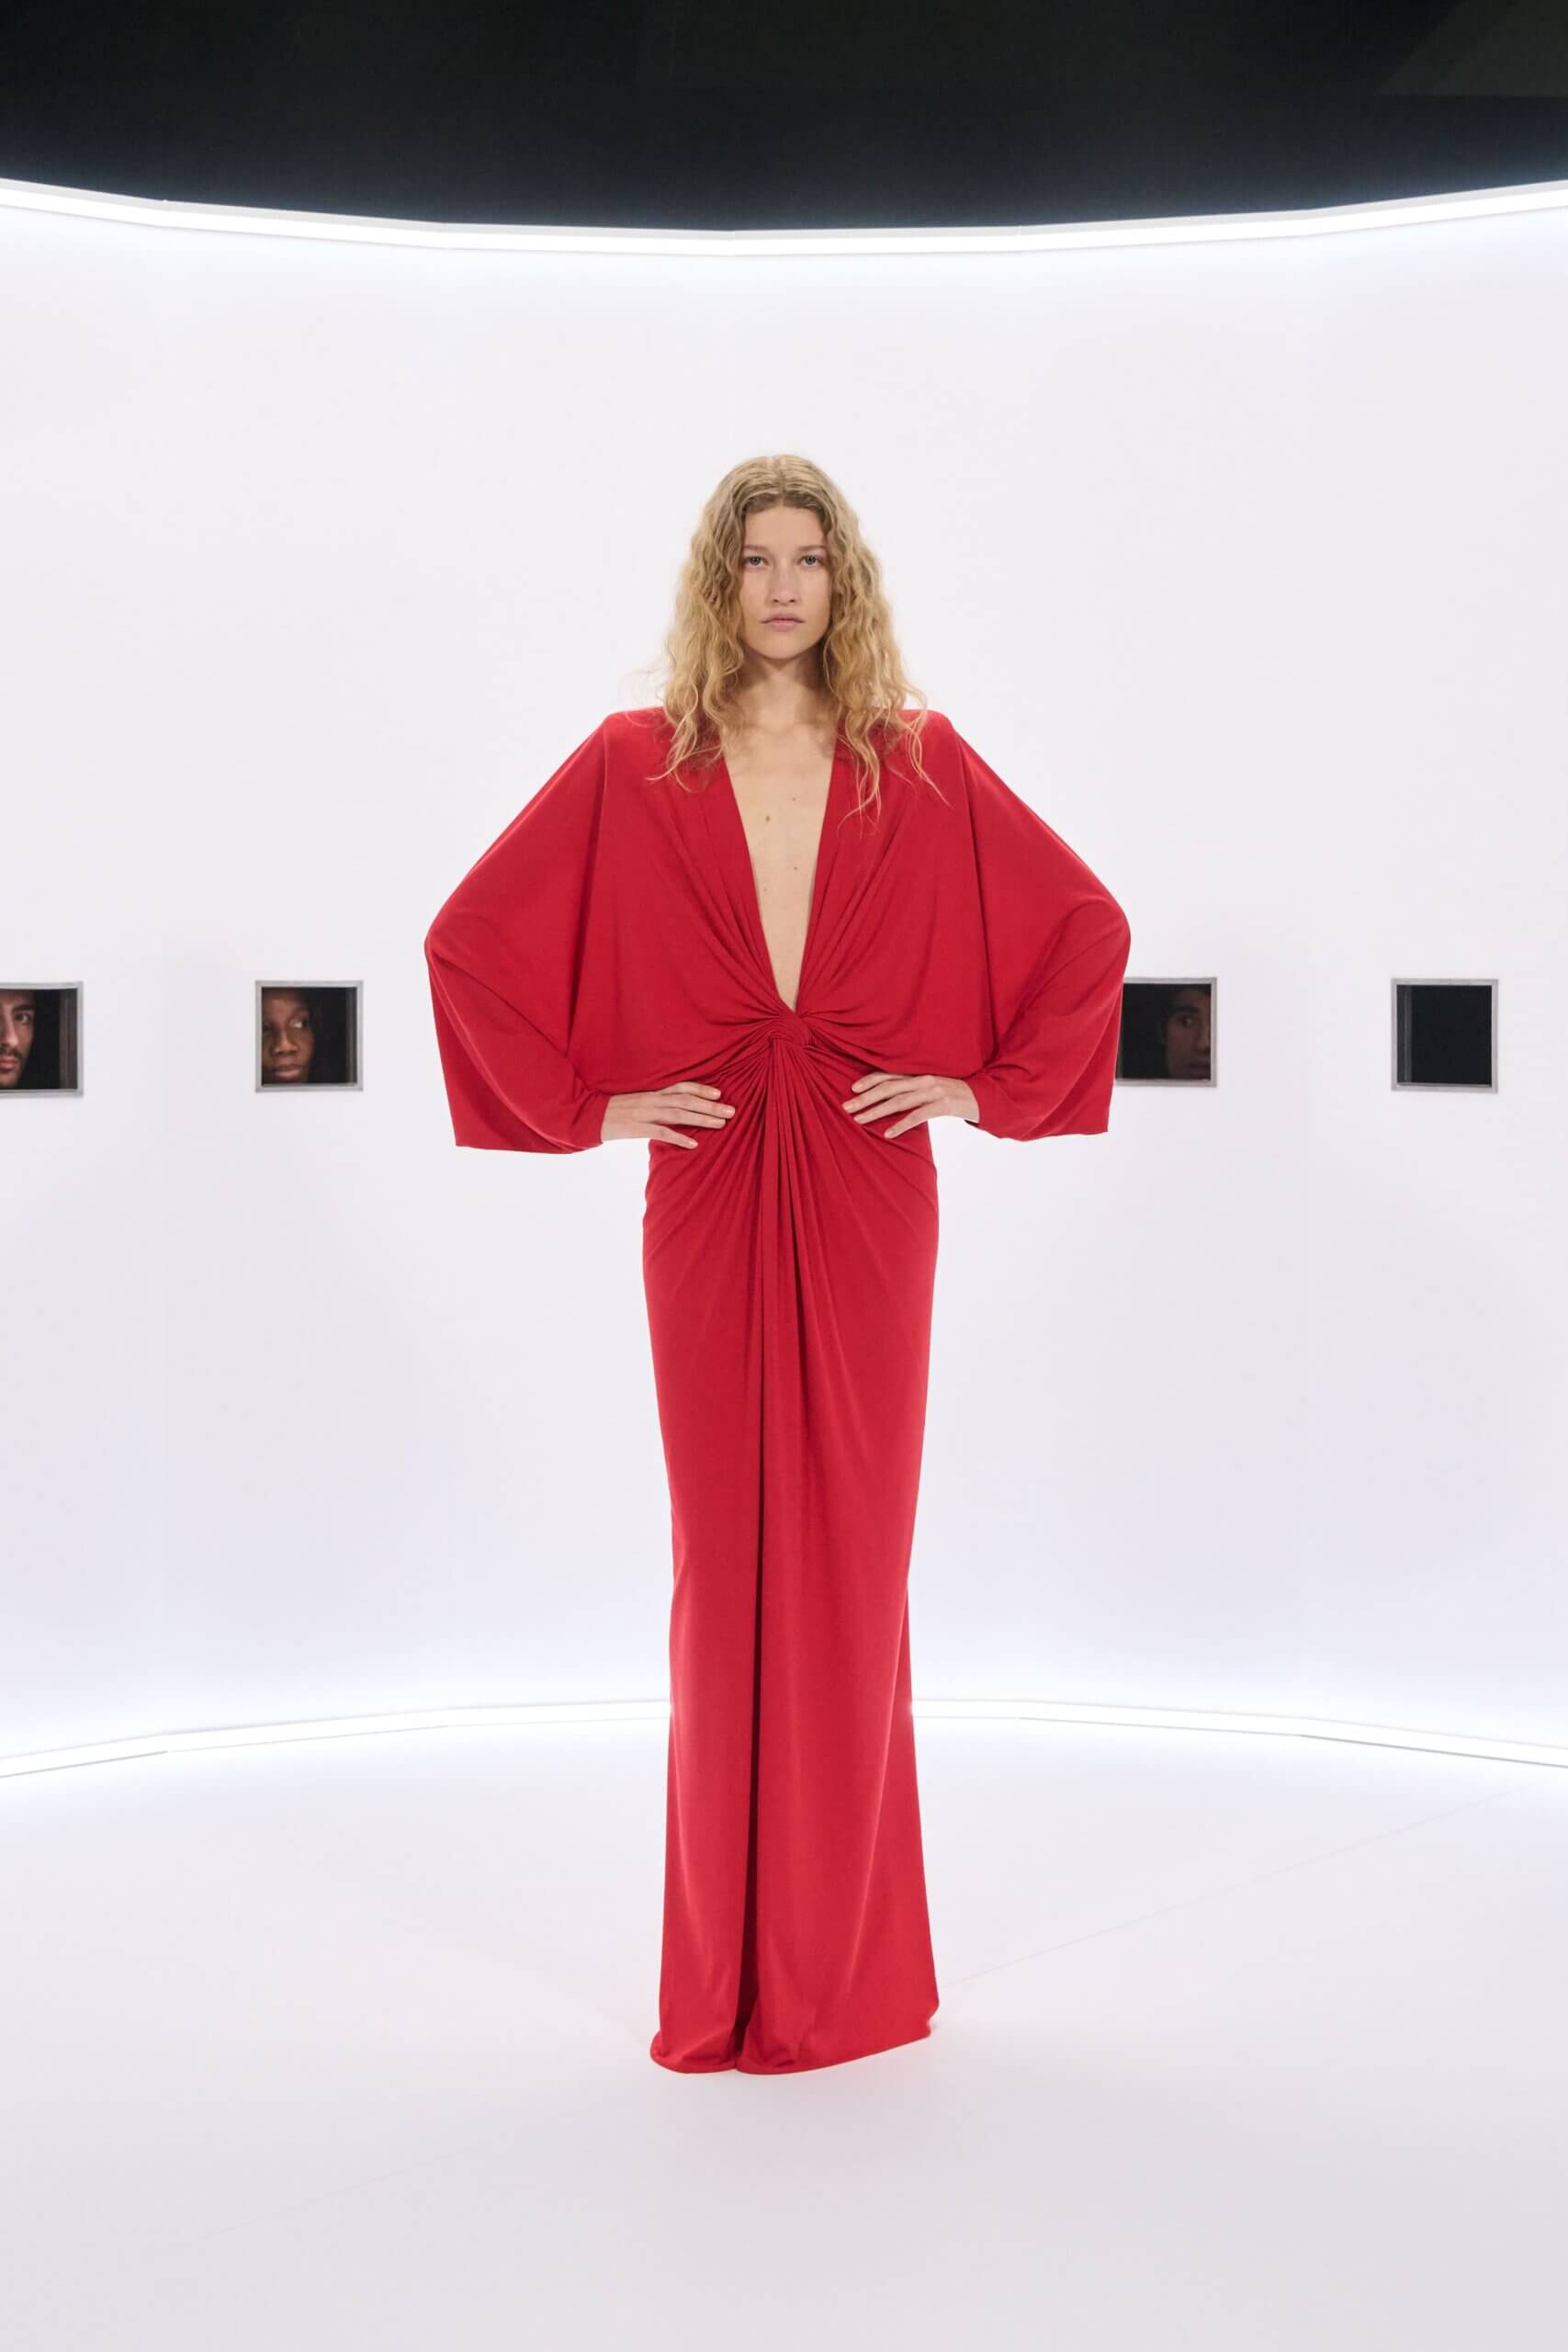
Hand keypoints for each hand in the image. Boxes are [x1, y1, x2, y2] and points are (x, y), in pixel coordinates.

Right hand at [602, 1082, 735, 1148]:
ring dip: (701, 1119)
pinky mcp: (637, 1128)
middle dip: (710, 1106)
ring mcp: (645, 1113)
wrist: (591, 1117)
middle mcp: (652, 1100)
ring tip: (720, 1125)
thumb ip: (658, 1105)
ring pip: (679, 1114)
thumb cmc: (616, 1112)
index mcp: (653, 1093)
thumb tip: (678, 1111)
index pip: (682, 1087)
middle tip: (731, 1112)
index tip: (720, 1094)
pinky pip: (661, 1132)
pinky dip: (679, 1137)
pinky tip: (694, 1144)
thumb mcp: (638, 1102)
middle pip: (686, 1100)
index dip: (701, 1090)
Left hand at [841, 1071, 978, 1138]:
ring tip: (860, 1120)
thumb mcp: (932, 1087)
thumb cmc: (953, 1094)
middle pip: (888, 1087)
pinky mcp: (943, 1105)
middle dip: (865, 1098)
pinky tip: (887, 1133)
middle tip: (846, 1107)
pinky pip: (917, 1116)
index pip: (889, 1074)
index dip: (869, 1080)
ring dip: (877, 1111)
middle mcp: (923, 1079)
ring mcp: (933, 1091)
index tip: (852, 1089)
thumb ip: (913, 1089)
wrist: (982, 1097)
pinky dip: (901, 1125)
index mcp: (919, 1073)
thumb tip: (889, 1098)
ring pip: (899, 1101)